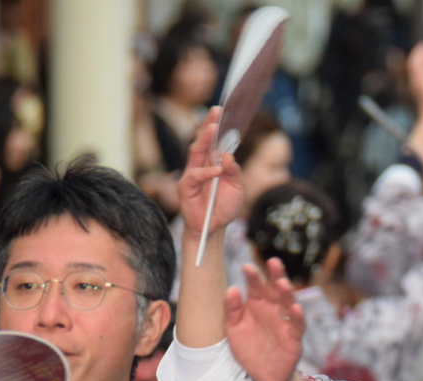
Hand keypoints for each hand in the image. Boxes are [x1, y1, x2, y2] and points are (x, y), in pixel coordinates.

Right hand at [178, 106, 244, 240]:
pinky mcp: (186, 186)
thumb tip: (229, 155)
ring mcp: (192, 174)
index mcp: (214, 163)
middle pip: (203, 141)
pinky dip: (207, 172)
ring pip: (196, 151)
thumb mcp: (236, 189)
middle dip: (209, 125)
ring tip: (213, 127)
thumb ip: (234, 172)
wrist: (213, 228)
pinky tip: (217, 170)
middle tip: (217, 110)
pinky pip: (196, 175)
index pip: (215, 141)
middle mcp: (201, 165)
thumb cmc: (224, 207)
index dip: (218, 126)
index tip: (224, 111)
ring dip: (204, 139)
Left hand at [225, 258, 305, 380]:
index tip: (246, 267)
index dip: (253, 276)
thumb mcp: (234, 328)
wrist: (262, 375)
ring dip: (287, 293)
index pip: (257, 285)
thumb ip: (232, 309)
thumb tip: (232, 289)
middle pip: (276, 289)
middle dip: (276, 275)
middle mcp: (273, 309)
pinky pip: (297, 326)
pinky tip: (295, 309)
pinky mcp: (294, 338)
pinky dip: (298, 318)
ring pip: (289, 303)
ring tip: (282, 284)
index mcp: (258, 303)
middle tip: (273, 262)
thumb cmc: (249, 348)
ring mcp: (285, 322)